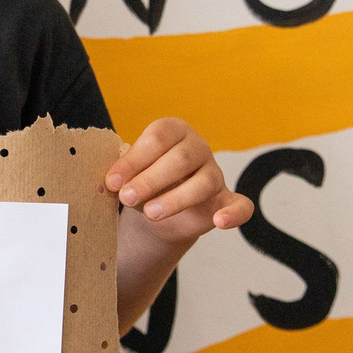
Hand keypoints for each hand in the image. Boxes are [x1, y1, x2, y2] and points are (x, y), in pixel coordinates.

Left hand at [104, 117, 253, 244]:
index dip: (134, 160)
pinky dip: (234, 214)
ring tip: (150, 213)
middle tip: (126, 197)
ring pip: (204, 182)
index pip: (158, 138)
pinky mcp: (226, 200)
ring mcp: (215, 173)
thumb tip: (112, 183)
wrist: (157, 211)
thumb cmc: (142, 183)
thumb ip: (124, 176)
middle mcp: (197, 147)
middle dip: (150, 179)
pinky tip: (220, 221)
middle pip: (180, 158)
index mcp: (173, 131)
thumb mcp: (129, 176)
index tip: (113, 182)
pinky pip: (240, 205)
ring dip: (175, 199)